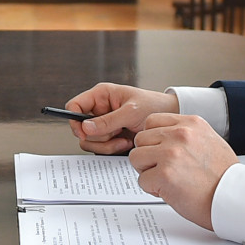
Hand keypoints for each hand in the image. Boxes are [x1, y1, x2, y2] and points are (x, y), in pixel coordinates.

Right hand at [64, 82, 178, 154]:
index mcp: (101, 96)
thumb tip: (85, 127)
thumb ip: (108, 120)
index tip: (84, 132)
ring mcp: (104, 125)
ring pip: (90, 141)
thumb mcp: (131, 112)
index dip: (75, 120)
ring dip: (106, 144)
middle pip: (81, 128)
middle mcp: (99, 110)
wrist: (170, 118)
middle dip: (98, 136)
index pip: (74, 105)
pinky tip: (126, 143)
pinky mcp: (110, 137)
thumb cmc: (153, 106)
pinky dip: (113, 149)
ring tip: (124, 139)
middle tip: (116, 134)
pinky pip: (101, 148)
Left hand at [127, 113, 238, 229]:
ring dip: (148, 172)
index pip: (151, 121)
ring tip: (167, 180)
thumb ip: (186, 134)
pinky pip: (142, 181)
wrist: (234, 198)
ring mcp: (170, 154)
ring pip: (136, 158)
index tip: (160, 151)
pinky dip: (153, 189)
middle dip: (148, 156)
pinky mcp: (164, 175)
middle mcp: (179, 134)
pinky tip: (170, 191)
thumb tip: (163, 136)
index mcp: (191, 124)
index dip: (152, 139)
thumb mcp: (209, 141)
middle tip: (164, 170)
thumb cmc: (223, 176)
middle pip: (141, 139)